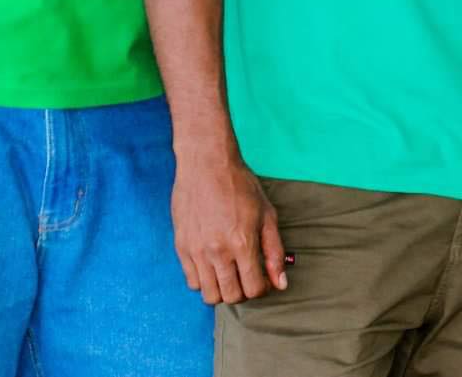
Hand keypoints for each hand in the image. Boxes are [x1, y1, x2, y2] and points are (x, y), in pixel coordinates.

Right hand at [170, 150, 286, 303]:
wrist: (206, 166)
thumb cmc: (241, 186)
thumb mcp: (267, 215)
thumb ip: (274, 251)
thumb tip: (280, 283)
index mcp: (243, 243)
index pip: (253, 289)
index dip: (262, 288)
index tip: (263, 278)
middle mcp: (218, 252)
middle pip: (231, 296)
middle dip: (243, 292)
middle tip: (247, 276)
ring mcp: (197, 251)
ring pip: (209, 295)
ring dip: (223, 290)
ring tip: (230, 273)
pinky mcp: (181, 248)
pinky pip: (192, 282)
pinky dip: (205, 281)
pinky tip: (213, 266)